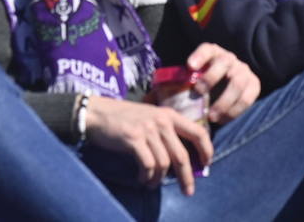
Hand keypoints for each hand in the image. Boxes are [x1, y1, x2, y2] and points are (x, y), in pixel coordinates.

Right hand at [84, 97, 213, 195]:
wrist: (97, 113)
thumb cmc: (123, 117)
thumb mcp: (150, 116)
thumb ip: (165, 131)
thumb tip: (181, 157)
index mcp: (169, 114)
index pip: (198, 131)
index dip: (207, 149)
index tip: (207, 164)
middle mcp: (162, 121)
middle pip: (182, 155)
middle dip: (187, 177)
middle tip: (188, 191)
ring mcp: (148, 130)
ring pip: (164, 164)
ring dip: (158, 179)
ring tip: (151, 184)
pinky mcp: (134, 139)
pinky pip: (148, 166)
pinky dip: (146, 177)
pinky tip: (142, 179)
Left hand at [184, 43, 260, 122]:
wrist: (229, 85)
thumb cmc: (204, 84)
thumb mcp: (194, 78)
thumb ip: (181, 82)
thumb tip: (159, 95)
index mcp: (213, 53)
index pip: (207, 49)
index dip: (199, 56)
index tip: (189, 66)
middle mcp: (230, 58)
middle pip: (224, 62)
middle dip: (211, 78)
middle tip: (199, 93)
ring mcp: (243, 71)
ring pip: (237, 83)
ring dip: (224, 102)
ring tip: (212, 117)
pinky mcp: (254, 85)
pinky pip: (247, 98)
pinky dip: (235, 111)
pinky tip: (223, 119)